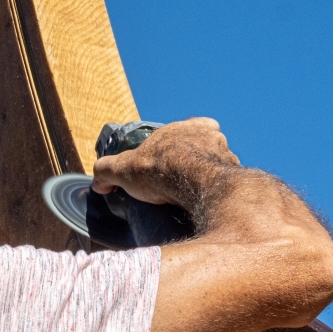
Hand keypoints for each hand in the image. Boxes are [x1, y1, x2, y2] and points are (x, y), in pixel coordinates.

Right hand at [90, 117, 239, 206]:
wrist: (193, 184)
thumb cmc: (161, 169)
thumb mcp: (123, 168)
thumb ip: (106, 171)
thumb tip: (98, 182)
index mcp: (186, 127)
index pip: (183, 131)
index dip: (172, 148)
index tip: (164, 165)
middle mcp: (210, 136)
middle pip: (202, 148)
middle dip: (192, 163)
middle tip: (178, 183)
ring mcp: (225, 155)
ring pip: (216, 165)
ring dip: (207, 178)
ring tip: (193, 197)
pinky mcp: (234, 176)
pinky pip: (226, 184)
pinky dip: (217, 193)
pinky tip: (206, 204)